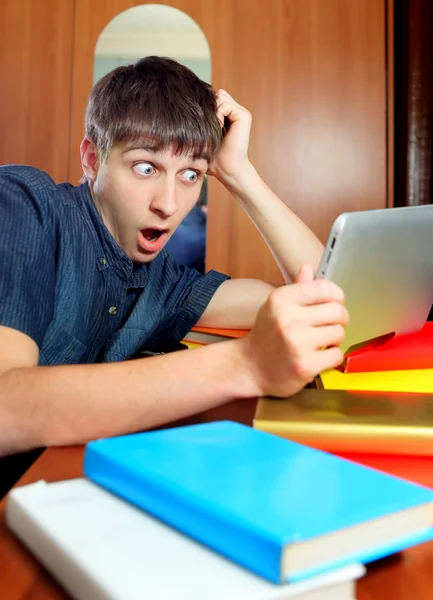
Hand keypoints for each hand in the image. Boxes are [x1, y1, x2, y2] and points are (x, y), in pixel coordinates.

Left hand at [208, 90, 251, 183]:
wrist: (227, 169)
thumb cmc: (213, 158)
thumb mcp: (203, 136)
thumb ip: (200, 120)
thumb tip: (185, 105)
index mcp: (228, 115)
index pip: (213, 98)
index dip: (204, 107)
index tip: (200, 124)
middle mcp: (236, 112)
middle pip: (216, 94)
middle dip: (209, 107)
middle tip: (207, 126)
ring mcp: (241, 113)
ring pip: (220, 96)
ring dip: (213, 112)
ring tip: (214, 128)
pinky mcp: (244, 116)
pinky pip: (225, 104)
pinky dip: (218, 115)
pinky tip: (219, 128)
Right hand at [239, 266, 347, 396]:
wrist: (250, 368)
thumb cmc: (266, 336)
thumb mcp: (276, 307)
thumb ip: (297, 288)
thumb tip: (308, 267)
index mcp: (282, 299)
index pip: (325, 288)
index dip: (336, 296)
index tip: (333, 303)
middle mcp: (288, 318)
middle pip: (337, 311)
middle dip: (339, 319)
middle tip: (330, 325)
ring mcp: (297, 343)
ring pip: (339, 333)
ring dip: (334, 339)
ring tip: (321, 341)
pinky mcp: (305, 365)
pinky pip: (337, 355)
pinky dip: (331, 357)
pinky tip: (319, 356)